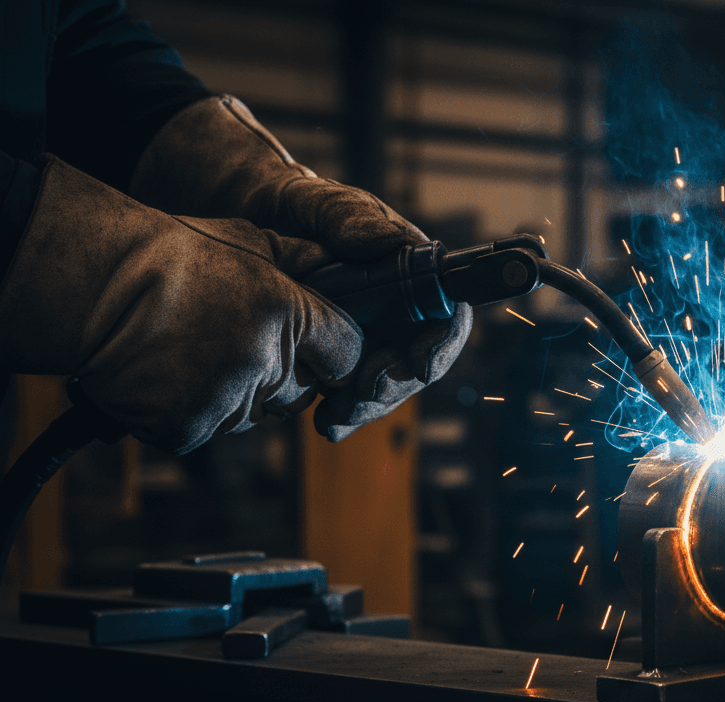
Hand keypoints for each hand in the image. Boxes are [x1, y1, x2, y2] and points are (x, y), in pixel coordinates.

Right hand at [0, 157, 362, 453]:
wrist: (91, 285)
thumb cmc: (171, 255)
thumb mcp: (252, 241)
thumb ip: (309, 263)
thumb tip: (353, 270)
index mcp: (288, 315)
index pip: (347, 352)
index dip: (333, 347)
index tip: (318, 342)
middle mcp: (264, 364)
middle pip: (304, 390)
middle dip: (287, 372)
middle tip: (241, 340)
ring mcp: (225, 402)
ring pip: (256, 412)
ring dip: (238, 391)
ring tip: (194, 349)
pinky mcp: (187, 430)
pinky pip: (209, 428)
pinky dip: (193, 410)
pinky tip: (168, 373)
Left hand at [130, 95, 471, 440]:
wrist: (215, 211)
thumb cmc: (266, 194)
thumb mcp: (302, 197)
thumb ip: (344, 215)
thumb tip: (392, 241)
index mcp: (398, 263)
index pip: (445, 309)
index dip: (440, 342)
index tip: (415, 365)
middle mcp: (390, 299)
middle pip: (420, 355)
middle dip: (395, 385)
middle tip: (358, 398)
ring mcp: (361, 326)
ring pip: (387, 380)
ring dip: (368, 405)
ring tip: (333, 418)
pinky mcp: (329, 347)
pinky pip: (350, 388)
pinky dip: (342, 409)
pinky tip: (321, 420)